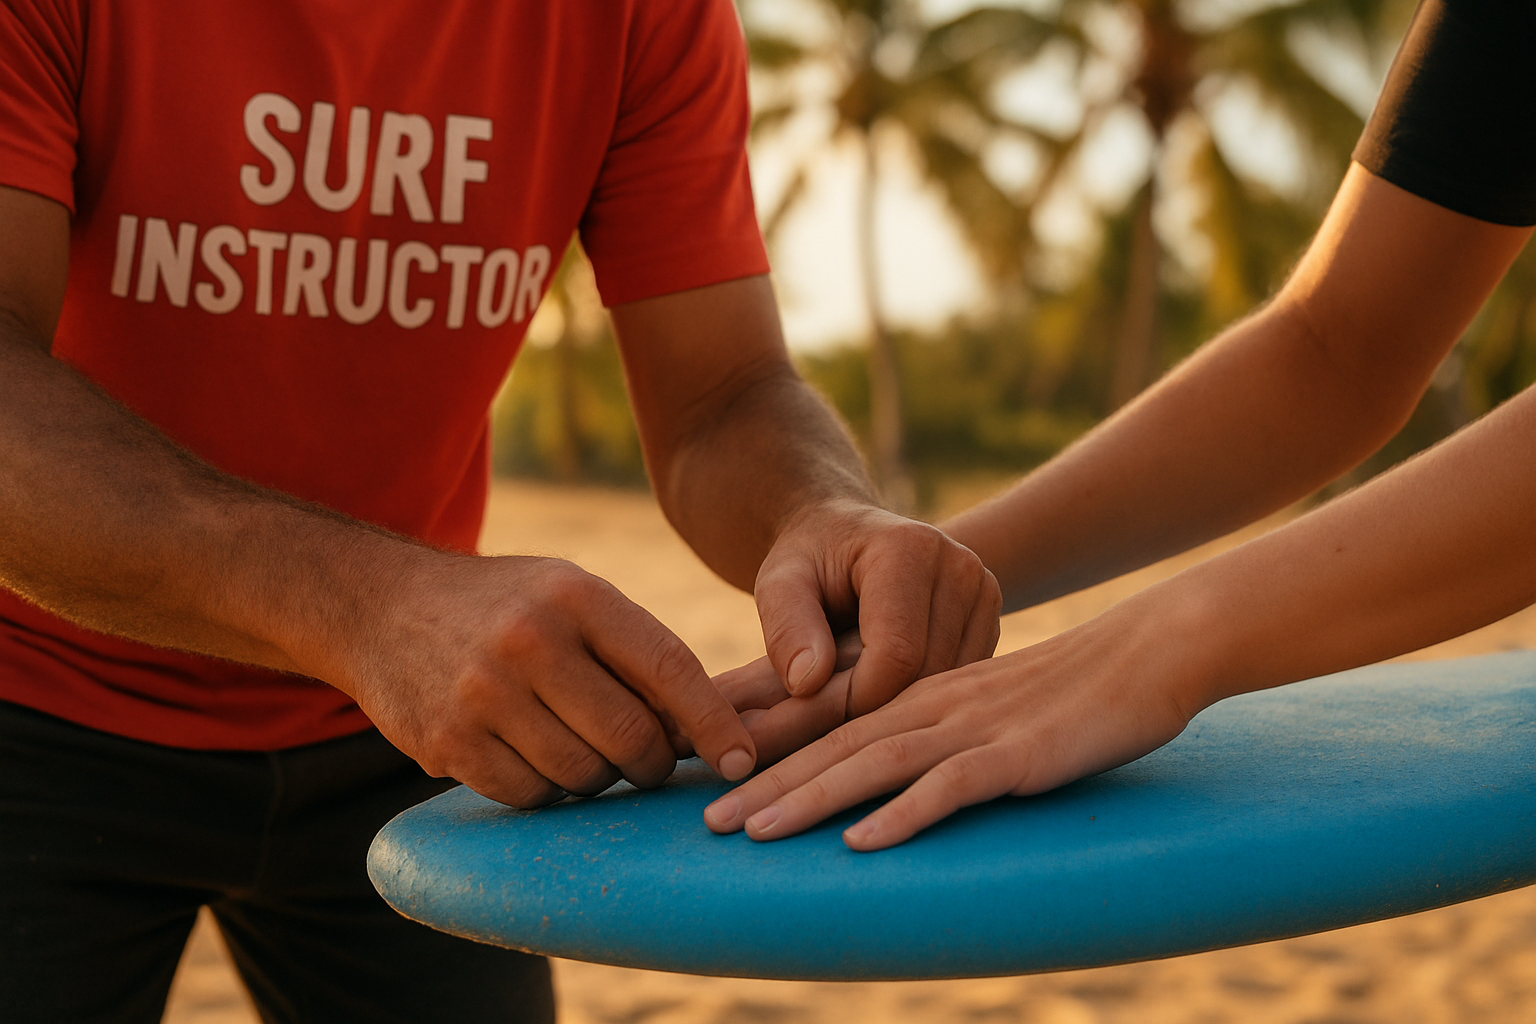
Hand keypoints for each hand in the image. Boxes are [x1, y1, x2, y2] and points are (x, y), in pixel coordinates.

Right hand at [330, 551, 756, 806]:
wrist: (380, 605)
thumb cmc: (504, 605)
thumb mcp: (569, 594)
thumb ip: (632, 649)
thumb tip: (708, 728)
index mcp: (575, 595)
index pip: (668, 667)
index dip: (714, 723)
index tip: (741, 759)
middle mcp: (530, 641)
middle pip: (630, 736)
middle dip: (652, 761)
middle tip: (650, 762)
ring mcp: (484, 694)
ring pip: (583, 775)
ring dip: (597, 778)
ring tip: (584, 750)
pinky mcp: (447, 742)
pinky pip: (529, 796)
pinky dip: (546, 792)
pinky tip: (536, 759)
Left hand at [704, 614, 1194, 849]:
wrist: (1148, 650)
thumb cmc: (1071, 686)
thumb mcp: (989, 705)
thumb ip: (939, 733)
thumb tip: (893, 778)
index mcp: (922, 688)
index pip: (835, 723)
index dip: (778, 754)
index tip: (725, 786)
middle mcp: (934, 701)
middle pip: (836, 744)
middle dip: (768, 783)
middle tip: (707, 822)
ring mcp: (975, 725)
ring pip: (875, 762)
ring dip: (811, 799)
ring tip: (754, 833)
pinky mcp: (1018, 753)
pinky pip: (952, 785)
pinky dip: (903, 813)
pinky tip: (862, 841)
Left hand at [754, 500, 1001, 715]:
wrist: (845, 536)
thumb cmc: (809, 562)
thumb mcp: (779, 584)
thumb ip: (787, 627)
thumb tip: (807, 683)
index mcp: (909, 549)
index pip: (897, 654)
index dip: (854, 699)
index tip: (816, 710)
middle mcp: (961, 566)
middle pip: (928, 673)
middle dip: (876, 708)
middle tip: (829, 714)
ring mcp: (984, 592)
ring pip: (949, 685)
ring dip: (900, 706)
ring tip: (854, 693)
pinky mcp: (991, 617)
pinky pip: (961, 680)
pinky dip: (922, 696)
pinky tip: (885, 686)